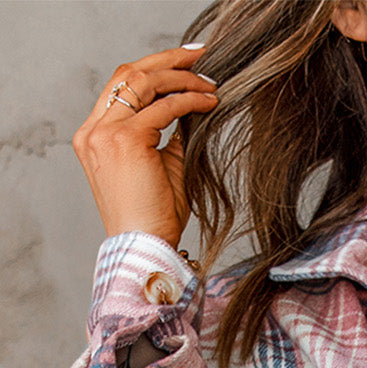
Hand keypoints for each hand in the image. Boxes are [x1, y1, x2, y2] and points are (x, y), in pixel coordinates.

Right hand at [72, 44, 218, 246]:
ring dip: (180, 77)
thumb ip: (167, 134)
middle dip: (167, 60)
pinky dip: (188, 100)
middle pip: (128, 73)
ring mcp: (106, 134)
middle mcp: (93, 131)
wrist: (144, 247)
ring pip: (144, 82)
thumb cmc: (153, 218)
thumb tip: (189, 105)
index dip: (153, 69)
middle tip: (199, 57)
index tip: (184, 65)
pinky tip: (209, 102)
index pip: (120, 87)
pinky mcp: (126, 140)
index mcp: (93, 137)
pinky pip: (163, 107)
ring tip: (209, 82)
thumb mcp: (160, 167)